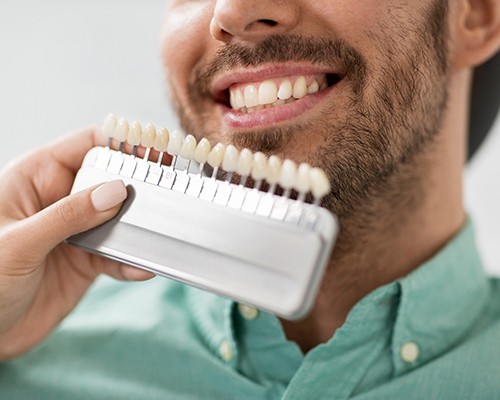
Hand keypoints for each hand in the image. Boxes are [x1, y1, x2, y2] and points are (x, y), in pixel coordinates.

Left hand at [0, 128, 153, 359]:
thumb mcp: (20, 242)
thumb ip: (69, 215)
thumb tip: (116, 191)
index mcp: (36, 177)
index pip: (86, 145)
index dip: (121, 143)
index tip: (155, 149)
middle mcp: (60, 199)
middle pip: (110, 179)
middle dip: (138, 186)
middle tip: (168, 192)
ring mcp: (76, 230)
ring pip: (119, 218)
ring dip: (139, 228)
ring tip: (157, 234)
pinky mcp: (87, 261)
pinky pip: (117, 255)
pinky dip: (132, 261)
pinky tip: (141, 268)